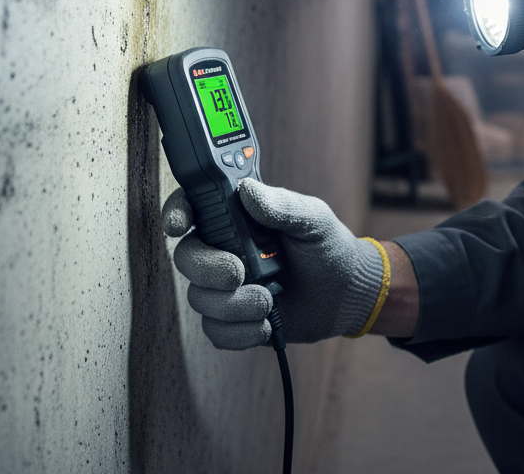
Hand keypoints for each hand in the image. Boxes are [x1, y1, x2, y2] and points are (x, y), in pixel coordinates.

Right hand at [161, 179, 384, 348]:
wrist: (345, 293)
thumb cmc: (327, 246)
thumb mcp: (313, 218)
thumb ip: (283, 204)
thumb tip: (249, 192)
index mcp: (239, 216)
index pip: (194, 205)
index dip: (177, 212)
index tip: (179, 225)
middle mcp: (225, 248)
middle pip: (187, 256)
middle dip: (208, 268)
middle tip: (239, 273)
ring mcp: (226, 286)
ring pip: (199, 297)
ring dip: (233, 304)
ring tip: (269, 299)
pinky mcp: (233, 319)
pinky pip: (215, 330)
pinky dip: (240, 331)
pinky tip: (266, 322)